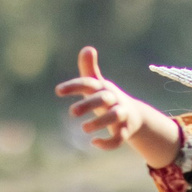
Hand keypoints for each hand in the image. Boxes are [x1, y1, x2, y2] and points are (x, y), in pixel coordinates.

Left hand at [55, 46, 180, 166]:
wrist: (134, 115)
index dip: (75, 86)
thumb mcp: (98, 85)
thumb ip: (89, 70)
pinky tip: (94, 143)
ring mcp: (121, 116)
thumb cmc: (108, 98)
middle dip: (89, 104)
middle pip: (103, 99)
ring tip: (84, 128)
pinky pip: (119, 138)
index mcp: (103, 88)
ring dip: (99, 122)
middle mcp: (114, 100)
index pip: (89, 84)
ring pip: (114, 117)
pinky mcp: (125, 131)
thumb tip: (87, 48)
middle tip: (71, 112)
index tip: (58, 91)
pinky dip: (108, 143)